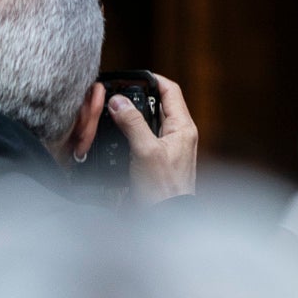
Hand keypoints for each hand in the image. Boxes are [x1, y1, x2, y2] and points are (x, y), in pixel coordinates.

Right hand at [110, 72, 198, 203]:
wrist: (166, 220)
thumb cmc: (162, 188)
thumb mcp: (145, 151)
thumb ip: (132, 123)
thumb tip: (118, 101)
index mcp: (183, 127)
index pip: (171, 90)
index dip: (153, 79)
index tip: (132, 77)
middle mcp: (180, 135)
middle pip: (160, 105)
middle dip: (139, 98)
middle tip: (117, 95)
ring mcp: (171, 149)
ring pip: (152, 122)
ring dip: (134, 116)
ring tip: (114, 113)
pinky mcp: (160, 162)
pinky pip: (147, 139)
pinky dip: (133, 134)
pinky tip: (118, 137)